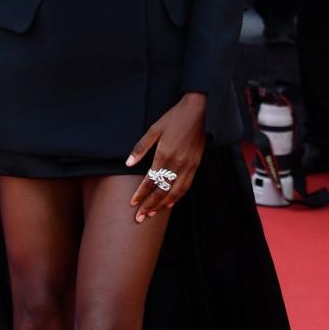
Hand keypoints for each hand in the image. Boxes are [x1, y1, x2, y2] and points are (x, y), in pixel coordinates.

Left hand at [126, 93, 206, 221]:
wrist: (201, 111)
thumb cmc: (174, 117)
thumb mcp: (154, 129)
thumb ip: (141, 148)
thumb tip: (128, 164)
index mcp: (165, 154)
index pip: (150, 181)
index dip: (141, 194)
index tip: (132, 203)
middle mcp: (177, 163)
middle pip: (162, 191)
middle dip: (150, 205)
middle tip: (140, 218)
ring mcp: (188, 166)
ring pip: (175, 192)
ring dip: (163, 205)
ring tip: (153, 214)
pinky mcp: (196, 165)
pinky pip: (186, 186)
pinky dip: (177, 197)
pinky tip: (170, 203)